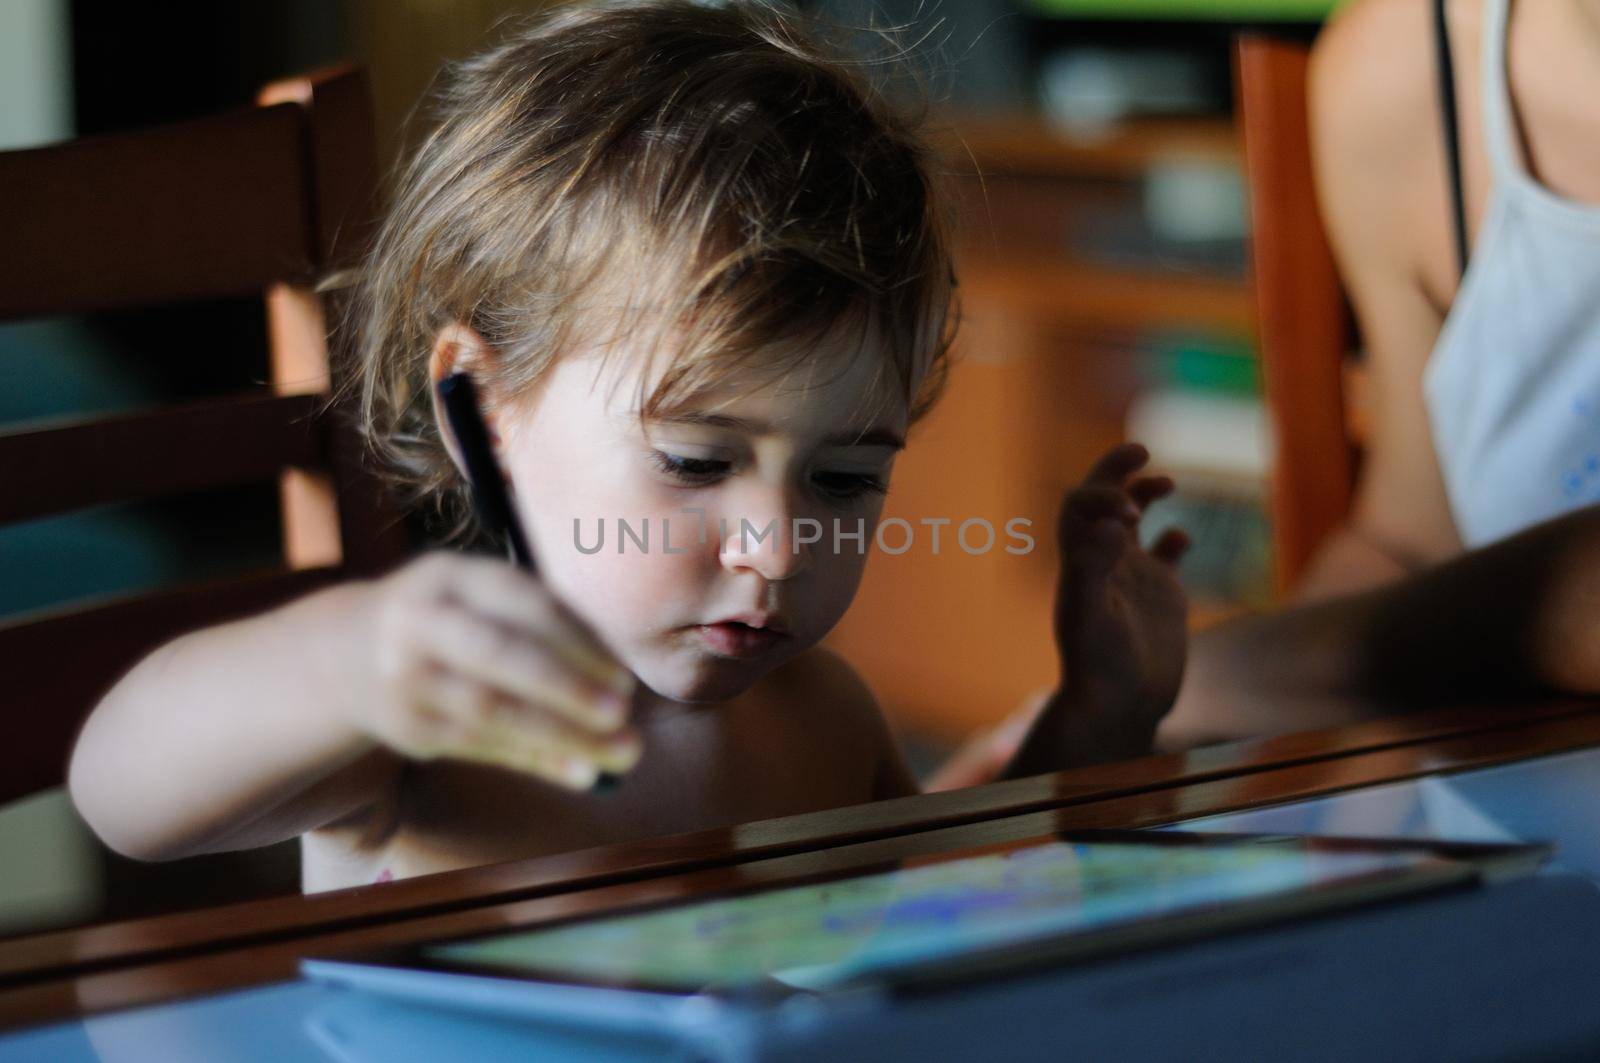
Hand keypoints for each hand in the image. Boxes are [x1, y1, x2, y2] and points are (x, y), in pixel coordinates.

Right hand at [354, 552, 641, 788]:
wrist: (352, 654)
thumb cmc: (457, 623)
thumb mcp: (486, 603)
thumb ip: (549, 632)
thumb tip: (622, 685)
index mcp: (452, 576)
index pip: (525, 603)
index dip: (579, 642)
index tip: (625, 678)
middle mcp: (422, 620)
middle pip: (498, 654)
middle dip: (565, 686)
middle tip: (621, 712)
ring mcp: (407, 675)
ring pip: (489, 710)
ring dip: (560, 735)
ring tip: (620, 752)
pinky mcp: (406, 726)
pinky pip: (478, 745)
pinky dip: (535, 759)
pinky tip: (581, 771)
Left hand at [1053, 443, 1189, 750]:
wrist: (1120, 709)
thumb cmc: (1097, 668)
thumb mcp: (1091, 617)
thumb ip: (1094, 568)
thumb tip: (1115, 523)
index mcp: (1079, 562)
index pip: (1079, 505)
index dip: (1102, 491)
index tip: (1130, 508)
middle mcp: (1103, 563)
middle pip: (1102, 501)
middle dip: (1116, 471)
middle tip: (1140, 449)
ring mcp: (1132, 578)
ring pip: (1134, 521)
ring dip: (1145, 494)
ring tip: (1167, 483)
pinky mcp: (1162, 597)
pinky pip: (1166, 556)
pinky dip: (1175, 539)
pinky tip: (1181, 541)